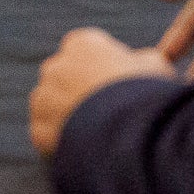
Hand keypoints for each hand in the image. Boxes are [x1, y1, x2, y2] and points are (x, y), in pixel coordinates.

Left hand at [30, 27, 173, 156]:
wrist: (128, 131)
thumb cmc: (145, 94)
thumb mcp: (155, 66)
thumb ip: (141, 60)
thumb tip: (141, 62)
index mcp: (81, 44)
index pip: (84, 52)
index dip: (102, 70)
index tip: (117, 87)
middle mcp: (55, 66)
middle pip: (64, 78)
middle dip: (79, 91)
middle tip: (106, 113)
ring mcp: (43, 98)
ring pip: (51, 106)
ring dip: (67, 116)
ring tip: (96, 134)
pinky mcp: (39, 129)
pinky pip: (48, 134)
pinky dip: (62, 141)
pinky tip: (84, 149)